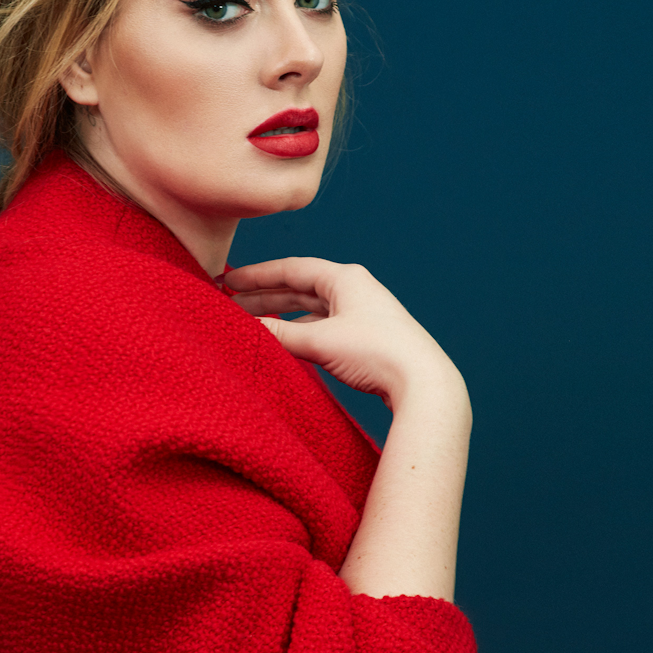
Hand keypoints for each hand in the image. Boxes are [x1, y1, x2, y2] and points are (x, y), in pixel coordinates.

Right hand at [224, 258, 463, 410]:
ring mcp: (361, 313)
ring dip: (280, 315)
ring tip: (250, 322)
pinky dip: (299, 331)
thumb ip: (280, 334)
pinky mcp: (366, 337)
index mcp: (345, 278)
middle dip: (263, 295)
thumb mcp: (320, 342)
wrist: (424, 384)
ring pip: (310, 309)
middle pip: (299, 288)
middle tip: (230, 302)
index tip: (228, 281)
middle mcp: (354, 289)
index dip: (256, 275)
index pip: (291, 269)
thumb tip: (247, 330)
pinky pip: (322, 327)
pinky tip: (284, 341)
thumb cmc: (377, 353)